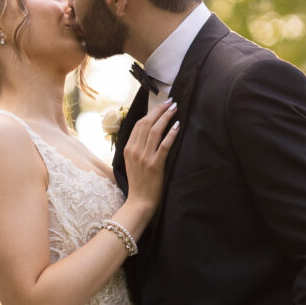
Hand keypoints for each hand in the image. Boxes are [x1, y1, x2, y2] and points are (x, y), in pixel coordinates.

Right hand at [123, 98, 179, 212]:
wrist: (139, 202)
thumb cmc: (138, 184)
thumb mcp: (131, 163)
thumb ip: (136, 149)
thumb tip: (146, 135)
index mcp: (128, 149)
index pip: (139, 124)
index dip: (151, 112)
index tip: (161, 104)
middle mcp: (135, 150)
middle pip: (147, 123)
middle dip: (160, 110)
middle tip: (170, 102)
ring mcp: (144, 157)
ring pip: (155, 131)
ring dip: (166, 117)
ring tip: (175, 109)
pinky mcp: (155, 165)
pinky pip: (164, 145)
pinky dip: (171, 134)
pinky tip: (177, 126)